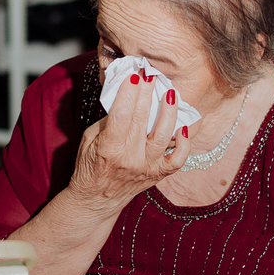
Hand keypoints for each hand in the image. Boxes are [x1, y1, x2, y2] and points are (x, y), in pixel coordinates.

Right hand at [67, 71, 189, 209]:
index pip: (121, 115)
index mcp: (109, 149)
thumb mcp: (89, 141)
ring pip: (163, 135)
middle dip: (147, 93)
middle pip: (142, 119)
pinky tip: (183, 127)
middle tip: (151, 73)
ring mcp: (146, 168)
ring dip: (169, 112)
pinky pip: (177, 159)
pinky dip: (184, 144)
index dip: (128, 93)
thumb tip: (127, 96)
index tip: (134, 75)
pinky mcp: (157, 175)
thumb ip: (108, 120)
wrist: (95, 201)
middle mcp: (130, 159)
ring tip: (170, 93)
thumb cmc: (89, 166)